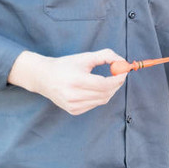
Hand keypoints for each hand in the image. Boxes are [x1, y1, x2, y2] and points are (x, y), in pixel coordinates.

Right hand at [8, 49, 127, 114]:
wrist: (43, 78)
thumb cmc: (66, 65)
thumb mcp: (85, 57)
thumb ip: (106, 56)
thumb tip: (123, 61)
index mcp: (75, 81)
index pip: (104, 84)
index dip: (117, 79)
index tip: (125, 72)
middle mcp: (73, 96)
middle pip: (105, 94)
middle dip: (116, 84)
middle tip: (120, 75)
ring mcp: (72, 106)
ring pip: (102, 100)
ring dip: (109, 90)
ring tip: (107, 80)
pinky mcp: (73, 111)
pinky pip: (95, 104)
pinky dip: (100, 96)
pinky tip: (93, 88)